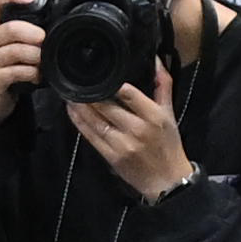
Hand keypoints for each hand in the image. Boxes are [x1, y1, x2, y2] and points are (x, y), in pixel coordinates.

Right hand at [0, 0, 39, 122]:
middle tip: (44, 39)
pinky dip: (33, 73)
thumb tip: (47, 18)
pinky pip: (18, 71)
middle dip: (34, 34)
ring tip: (41, 60)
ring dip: (36, 56)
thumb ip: (16, 28)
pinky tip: (36, 75)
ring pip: (17, 51)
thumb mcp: (0, 42)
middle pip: (11, 29)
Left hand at [74, 65, 193, 202]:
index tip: (100, 74)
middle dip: (90, 94)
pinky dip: (80, 123)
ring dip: (80, 107)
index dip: (112, 84)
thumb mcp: (169, 113)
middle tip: (78, 81)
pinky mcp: (111, 157)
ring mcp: (122, 144)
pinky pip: (91, 137)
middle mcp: (137, 129)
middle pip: (108, 107)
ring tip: (70, 95)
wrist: (167, 181)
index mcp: (153, 116)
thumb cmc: (169, 145)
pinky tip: (72, 113)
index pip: (129, 94)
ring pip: (96, 121)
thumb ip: (163, 85)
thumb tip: (157, 60)